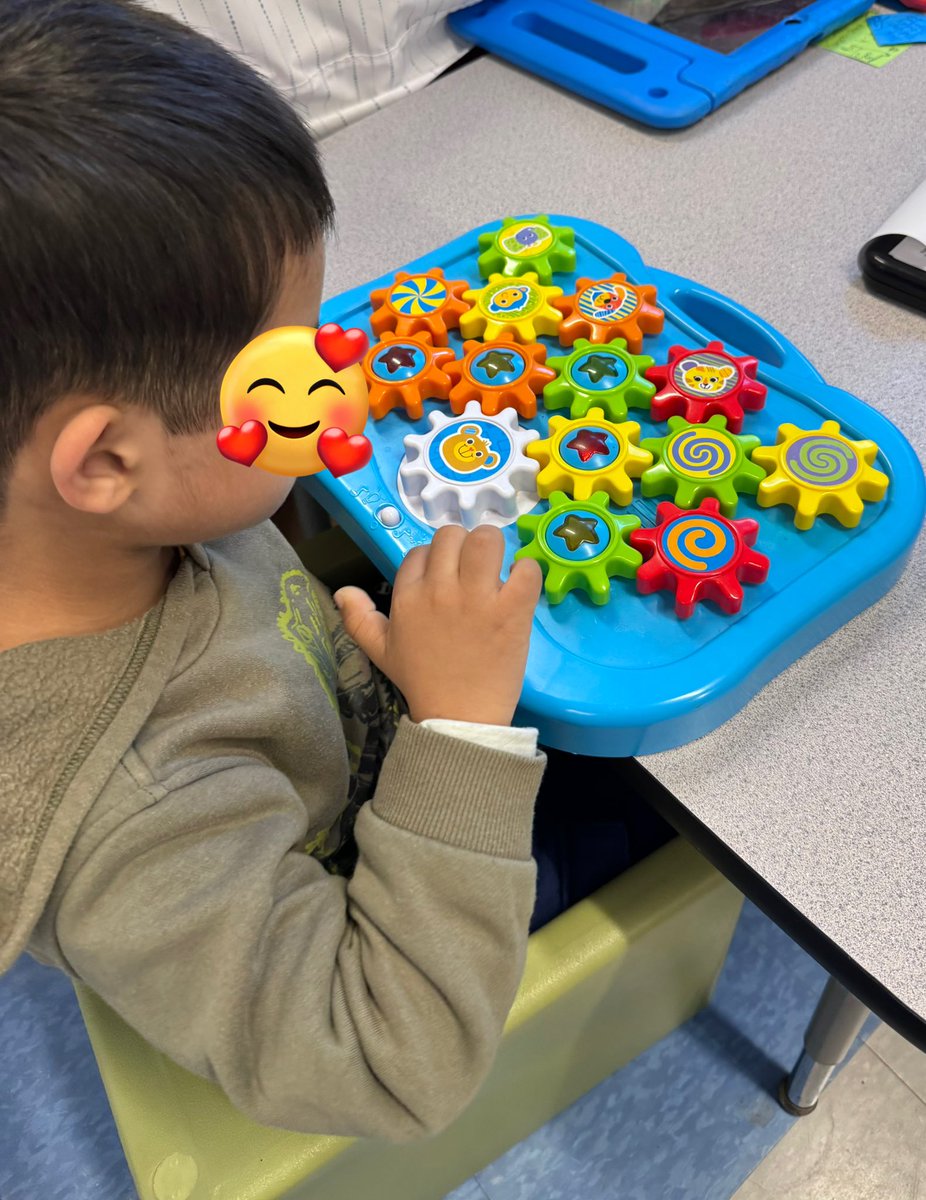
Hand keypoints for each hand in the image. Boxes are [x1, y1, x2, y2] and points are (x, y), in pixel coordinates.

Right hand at [334, 525, 541, 726]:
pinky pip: (525, 569)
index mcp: (408, 596)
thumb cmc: (422, 681)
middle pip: (451, 535)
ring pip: (486, 538)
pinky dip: (526, 570)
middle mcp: (440, 590)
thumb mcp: (381, 651)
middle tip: (474, 569)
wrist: (458, 717)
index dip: (435, 560)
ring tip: (498, 568)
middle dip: (464, 546)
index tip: (446, 580)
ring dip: (494, 547)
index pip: (420, 551)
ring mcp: (477, 598)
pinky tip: (520, 585)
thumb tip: (342, 591)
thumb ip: (359, 619)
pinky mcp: (511, 610)